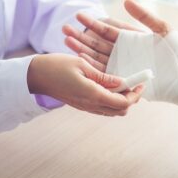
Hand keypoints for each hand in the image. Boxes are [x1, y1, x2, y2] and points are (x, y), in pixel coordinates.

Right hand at [27, 54, 142, 115]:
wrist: (36, 76)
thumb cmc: (57, 66)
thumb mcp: (83, 65)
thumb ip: (104, 76)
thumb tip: (122, 82)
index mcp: (93, 94)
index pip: (123, 102)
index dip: (135, 94)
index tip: (141, 82)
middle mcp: (91, 105)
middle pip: (120, 111)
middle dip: (131, 99)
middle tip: (135, 83)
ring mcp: (86, 107)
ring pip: (112, 111)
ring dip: (122, 101)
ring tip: (125, 84)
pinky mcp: (82, 106)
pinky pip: (103, 109)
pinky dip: (112, 101)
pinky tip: (112, 87)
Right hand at [63, 0, 170, 71]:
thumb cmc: (177, 55)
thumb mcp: (164, 31)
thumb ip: (145, 17)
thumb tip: (126, 1)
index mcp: (132, 40)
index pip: (108, 29)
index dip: (93, 23)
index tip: (79, 16)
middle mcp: (124, 53)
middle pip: (99, 43)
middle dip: (82, 36)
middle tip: (65, 29)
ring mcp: (121, 66)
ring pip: (97, 57)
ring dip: (82, 49)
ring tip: (66, 40)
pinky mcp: (121, 79)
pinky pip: (103, 72)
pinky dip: (91, 65)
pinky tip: (77, 58)